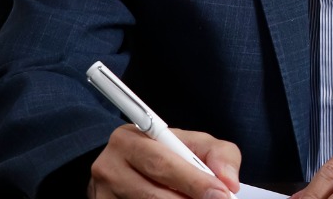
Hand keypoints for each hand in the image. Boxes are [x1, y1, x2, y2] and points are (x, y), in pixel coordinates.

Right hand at [88, 125, 240, 198]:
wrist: (125, 168)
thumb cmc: (165, 154)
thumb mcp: (192, 143)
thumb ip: (217, 154)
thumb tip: (229, 182)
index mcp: (130, 140)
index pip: (163, 162)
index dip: (193, 181)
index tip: (220, 194)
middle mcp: (110, 167)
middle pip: (153, 194)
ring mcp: (104, 195)